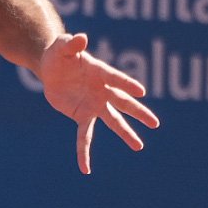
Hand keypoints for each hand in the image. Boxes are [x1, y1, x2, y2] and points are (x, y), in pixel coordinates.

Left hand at [37, 32, 159, 174]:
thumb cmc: (60, 54)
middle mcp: (103, 91)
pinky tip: (85, 169)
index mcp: (101, 73)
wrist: (52, 68)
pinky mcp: (82, 116)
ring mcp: (94, 105)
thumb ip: (71, 43)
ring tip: (139, 146)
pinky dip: (84, 152)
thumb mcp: (62, 47)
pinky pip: (84, 137)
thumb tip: (80, 38)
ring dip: (125, 133)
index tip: (140, 91)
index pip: (116, 79)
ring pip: (113, 121)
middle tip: (155, 124)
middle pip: (123, 103)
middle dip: (138, 113)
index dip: (127, 84)